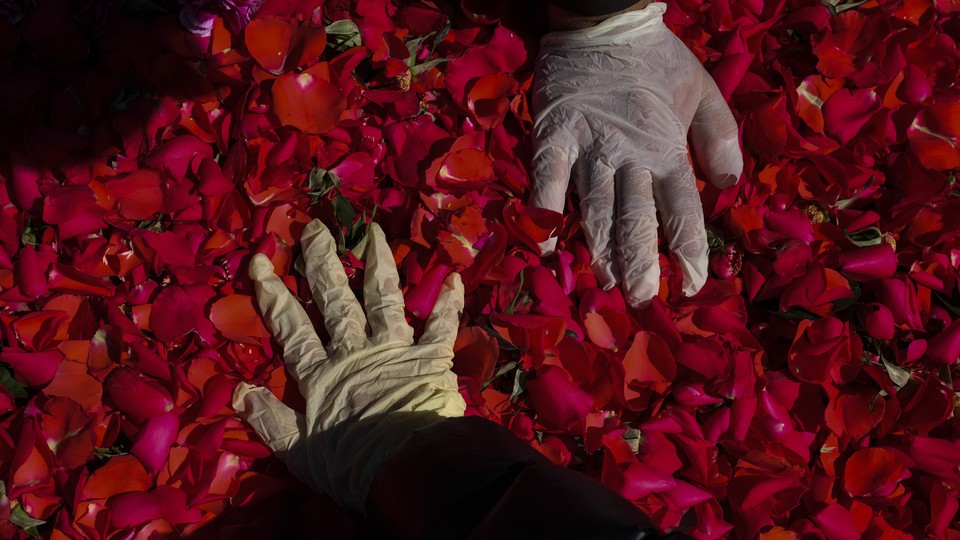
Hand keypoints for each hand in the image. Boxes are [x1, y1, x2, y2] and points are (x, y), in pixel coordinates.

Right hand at [232, 220, 465, 511]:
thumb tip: (236, 391)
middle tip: (315, 228)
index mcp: (321, 374)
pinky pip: (442, 325)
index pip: (291, 327)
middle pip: (335, 300)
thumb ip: (269, 419)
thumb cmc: (351, 466)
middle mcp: (356, 350)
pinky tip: (453, 278)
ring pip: (384, 298)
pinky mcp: (431, 357)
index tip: (260, 261)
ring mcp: (395, 349)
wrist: (408, 469)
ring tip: (374, 232)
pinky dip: (449, 303)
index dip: (273, 295)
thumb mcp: (298, 451)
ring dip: (378, 264)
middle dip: (322, 263)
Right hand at [530, 3, 741, 306]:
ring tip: (608, 284)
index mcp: (667, 150)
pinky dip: (546, 216)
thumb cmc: (656, 61)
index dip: (688, 253)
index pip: (683, 212)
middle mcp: (630, 157)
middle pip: (636, 221)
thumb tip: (730, 187)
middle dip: (642, 265)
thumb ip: (720, 138)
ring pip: (595, 209)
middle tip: (644, 302)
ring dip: (601, 250)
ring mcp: (588, 149)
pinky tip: (548, 247)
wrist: (603, 21)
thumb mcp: (703, 91)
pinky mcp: (553, 137)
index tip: (693, 285)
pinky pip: (547, 182)